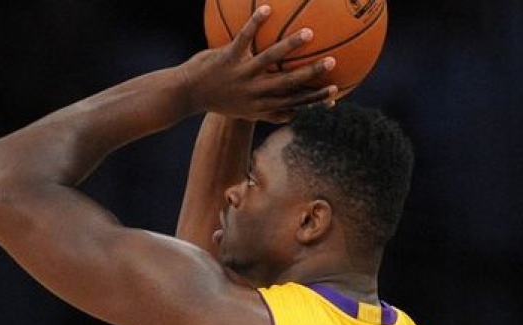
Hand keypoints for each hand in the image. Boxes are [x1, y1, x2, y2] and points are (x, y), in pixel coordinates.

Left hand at [181, 5, 337, 122]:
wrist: (185, 95)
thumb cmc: (219, 100)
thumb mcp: (245, 112)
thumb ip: (269, 113)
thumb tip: (294, 115)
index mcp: (261, 105)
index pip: (294, 103)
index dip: (315, 98)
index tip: (337, 90)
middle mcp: (253, 92)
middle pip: (287, 83)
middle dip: (311, 73)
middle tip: (331, 61)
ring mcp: (241, 75)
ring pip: (269, 60)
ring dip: (290, 46)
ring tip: (308, 33)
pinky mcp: (227, 60)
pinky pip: (243, 39)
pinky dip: (254, 24)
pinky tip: (267, 9)